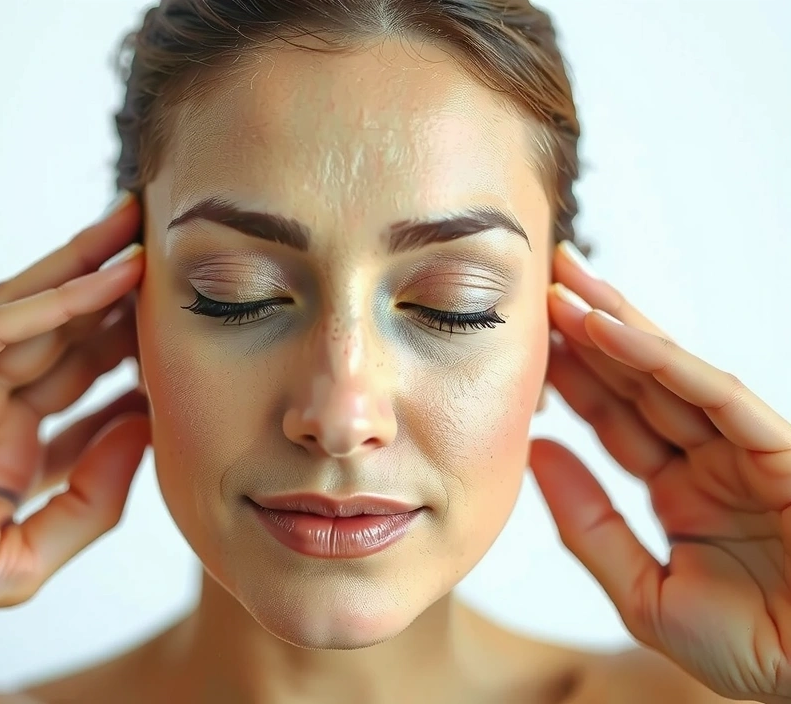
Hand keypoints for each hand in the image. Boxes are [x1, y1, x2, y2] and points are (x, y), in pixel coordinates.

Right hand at [0, 193, 148, 647]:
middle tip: (172, 253)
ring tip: (138, 229)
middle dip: (118, 293)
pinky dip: (47, 302)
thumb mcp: (25, 556)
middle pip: (68, 333)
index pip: (89, 386)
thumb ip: (91, 499)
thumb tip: (145, 432)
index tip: (191, 331)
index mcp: (16, 442)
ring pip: (32, 310)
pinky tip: (100, 278)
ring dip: (88, 268)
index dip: (137, 357)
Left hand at [529, 242, 790, 702]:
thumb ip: (589, 526)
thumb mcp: (643, 593)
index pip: (615, 418)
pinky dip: (661, 358)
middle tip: (541, 282)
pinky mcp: (779, 449)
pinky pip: (714, 392)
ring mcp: (743, 449)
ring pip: (670, 371)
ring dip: (616, 324)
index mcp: (682, 490)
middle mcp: (710, 459)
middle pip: (637, 380)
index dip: (572, 377)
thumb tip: (535, 455)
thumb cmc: (751, 649)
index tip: (523, 343)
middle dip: (589, 330)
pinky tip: (610, 328)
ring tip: (564, 286)